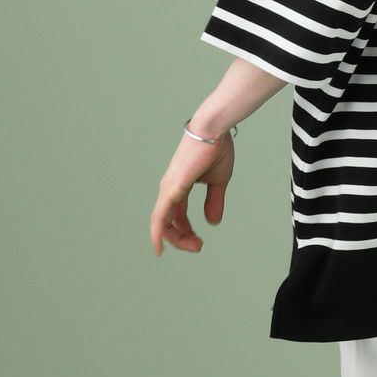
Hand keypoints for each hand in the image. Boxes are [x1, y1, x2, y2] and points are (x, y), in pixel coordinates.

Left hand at [150, 128, 234, 255]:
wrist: (214, 130)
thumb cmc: (216, 149)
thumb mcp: (218, 181)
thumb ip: (214, 201)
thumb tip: (213, 222)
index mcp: (179, 186)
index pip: (177, 215)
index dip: (186, 231)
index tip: (199, 242)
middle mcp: (169, 189)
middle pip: (167, 222)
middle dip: (181, 238)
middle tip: (198, 247)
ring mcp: (168, 188)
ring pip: (162, 222)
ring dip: (175, 238)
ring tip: (194, 246)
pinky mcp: (171, 188)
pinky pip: (160, 215)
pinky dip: (158, 233)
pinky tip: (160, 246)